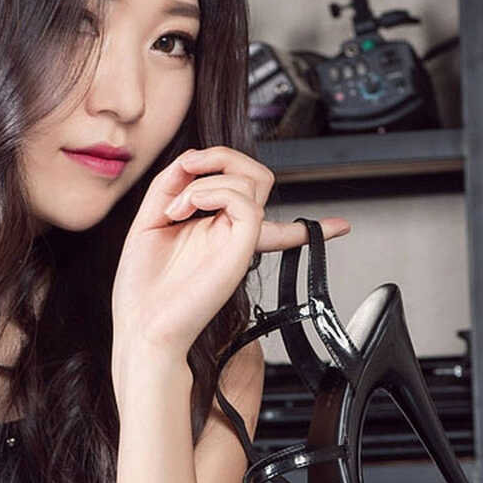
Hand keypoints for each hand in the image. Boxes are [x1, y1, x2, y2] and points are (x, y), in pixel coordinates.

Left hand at [110, 145, 350, 364]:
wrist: (143, 327)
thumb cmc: (142, 289)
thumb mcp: (149, 220)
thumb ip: (170, 185)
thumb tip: (191, 160)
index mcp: (215, 231)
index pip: (259, 213)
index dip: (301, 221)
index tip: (340, 228)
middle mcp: (232, 236)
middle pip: (256, 177)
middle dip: (221, 155)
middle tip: (187, 170)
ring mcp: (239, 241)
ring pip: (253, 181)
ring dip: (206, 177)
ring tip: (177, 207)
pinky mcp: (240, 247)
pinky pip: (245, 200)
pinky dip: (213, 189)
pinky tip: (190, 207)